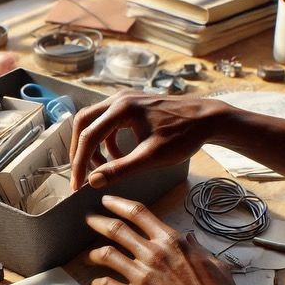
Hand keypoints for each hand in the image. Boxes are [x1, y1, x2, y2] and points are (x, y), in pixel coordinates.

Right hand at [70, 91, 219, 190]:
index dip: (79, 163)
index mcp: (122, 109)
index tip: (77, 185)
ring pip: (93, 121)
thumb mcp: (151, 157)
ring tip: (102, 168)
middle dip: (79, 151)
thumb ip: (120, 169)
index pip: (88, 137)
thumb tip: (93, 181)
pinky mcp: (131, 104)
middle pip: (83, 123)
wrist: (208, 118)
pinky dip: (106, 140)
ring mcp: (125, 99)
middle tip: (81, 174)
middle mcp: (119, 99)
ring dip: (92, 145)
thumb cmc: (183, 136)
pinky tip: (118, 155)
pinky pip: (107, 121)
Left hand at [86, 195, 255, 284]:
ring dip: (93, 253)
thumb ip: (195, 248)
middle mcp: (154, 255)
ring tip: (89, 255)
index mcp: (172, 242)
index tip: (107, 201)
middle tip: (89, 221)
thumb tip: (188, 237)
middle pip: (116, 230)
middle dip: (98, 222)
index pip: (139, 213)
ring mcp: (142, 277)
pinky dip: (98, 283)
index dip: (118, 204)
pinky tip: (97, 283)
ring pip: (106, 255)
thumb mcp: (213, 263)